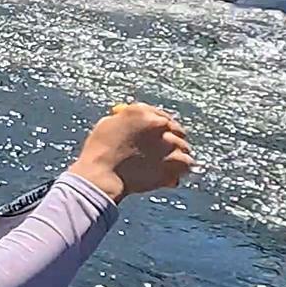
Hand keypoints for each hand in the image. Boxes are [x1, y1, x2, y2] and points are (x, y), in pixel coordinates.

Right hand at [68, 103, 194, 202]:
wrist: (101, 175)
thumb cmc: (98, 151)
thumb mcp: (107, 125)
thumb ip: (125, 121)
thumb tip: (137, 125)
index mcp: (140, 111)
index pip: (158, 113)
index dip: (160, 123)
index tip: (161, 130)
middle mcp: (158, 124)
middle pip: (176, 129)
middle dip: (173, 137)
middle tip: (169, 147)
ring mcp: (168, 144)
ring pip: (184, 147)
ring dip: (178, 154)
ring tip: (171, 162)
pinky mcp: (174, 162)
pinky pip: (187, 163)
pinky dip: (181, 169)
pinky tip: (174, 174)